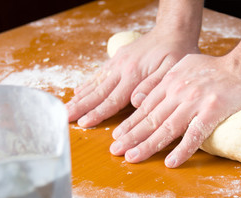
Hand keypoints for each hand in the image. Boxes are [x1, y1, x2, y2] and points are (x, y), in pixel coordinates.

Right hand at [66, 27, 199, 126]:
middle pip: (98, 92)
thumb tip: (135, 102)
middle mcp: (122, 69)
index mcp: (134, 75)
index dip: (97, 113)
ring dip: (80, 96)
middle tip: (64, 117)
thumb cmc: (176, 52)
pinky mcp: (118, 58)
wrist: (172, 31)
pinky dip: (88, 83)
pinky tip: (79, 90)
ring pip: (95, 83)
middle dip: (81, 106)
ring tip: (67, 106)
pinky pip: (99, 73)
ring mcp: (118, 63)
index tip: (83, 123)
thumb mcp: (172, 70)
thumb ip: (153, 86)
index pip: (113, 99)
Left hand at [109, 53, 240, 167]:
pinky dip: (183, 149)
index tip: (117, 135)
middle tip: (115, 151)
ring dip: (148, 145)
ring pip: (167, 128)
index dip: (130, 122)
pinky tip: (171, 162)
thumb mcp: (183, 65)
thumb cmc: (216, 68)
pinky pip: (195, 134)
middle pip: (151, 119)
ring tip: (132, 157)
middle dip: (131, 136)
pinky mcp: (213, 111)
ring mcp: (195, 102)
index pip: (146, 107)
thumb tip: (141, 96)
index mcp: (171, 82)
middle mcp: (179, 92)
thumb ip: (163, 80)